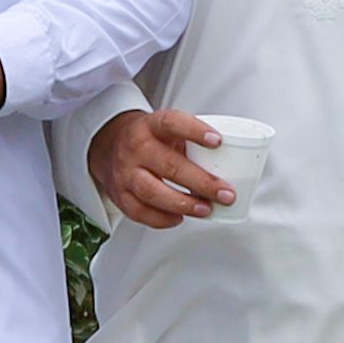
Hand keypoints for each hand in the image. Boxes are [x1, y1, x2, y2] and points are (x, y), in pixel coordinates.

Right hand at [84, 108, 231, 227]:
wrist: (107, 144)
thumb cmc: (150, 139)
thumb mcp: (166, 129)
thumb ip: (191, 142)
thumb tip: (236, 165)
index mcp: (151, 126)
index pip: (172, 123)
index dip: (195, 131)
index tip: (218, 142)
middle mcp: (136, 148)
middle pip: (169, 166)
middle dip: (202, 182)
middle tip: (226, 193)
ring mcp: (125, 173)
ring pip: (153, 192)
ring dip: (184, 204)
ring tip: (206, 209)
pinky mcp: (119, 195)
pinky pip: (140, 212)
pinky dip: (162, 219)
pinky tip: (180, 218)